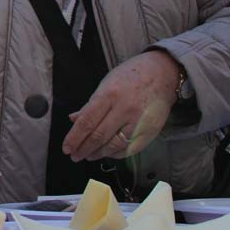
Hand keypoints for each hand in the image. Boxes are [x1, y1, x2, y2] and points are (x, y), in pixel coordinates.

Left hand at [62, 50, 178, 161]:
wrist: (162, 73)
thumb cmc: (131, 77)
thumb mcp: (106, 84)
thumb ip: (90, 105)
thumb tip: (73, 120)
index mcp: (109, 94)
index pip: (87, 121)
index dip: (74, 138)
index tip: (67, 148)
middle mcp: (124, 108)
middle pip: (99, 136)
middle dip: (83, 149)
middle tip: (74, 156)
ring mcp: (139, 121)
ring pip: (114, 145)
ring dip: (98, 153)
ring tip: (88, 155)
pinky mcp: (150, 130)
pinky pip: (130, 149)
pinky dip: (116, 154)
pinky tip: (107, 153)